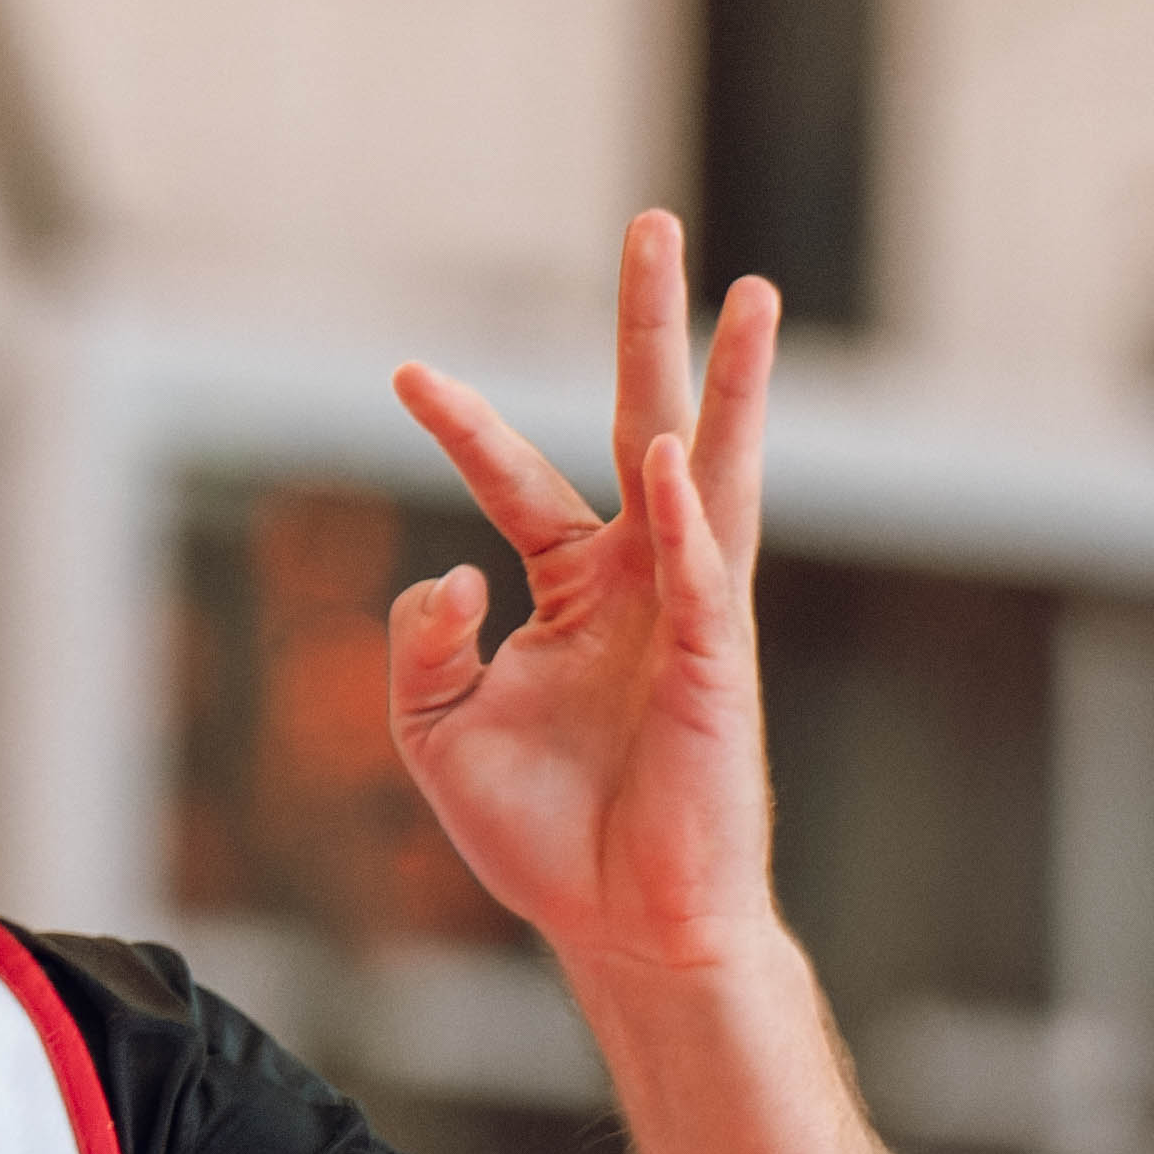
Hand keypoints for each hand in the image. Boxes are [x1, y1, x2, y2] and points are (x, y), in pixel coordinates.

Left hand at [386, 214, 780, 987]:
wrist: (619, 927)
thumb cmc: (542, 837)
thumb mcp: (433, 735)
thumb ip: (420, 645)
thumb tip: (447, 572)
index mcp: (573, 589)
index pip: (514, 477)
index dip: (462, 423)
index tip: (404, 371)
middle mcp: (639, 579)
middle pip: (642, 422)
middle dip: (647, 327)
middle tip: (653, 225)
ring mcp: (687, 614)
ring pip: (716, 471)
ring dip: (731, 384)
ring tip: (749, 293)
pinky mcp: (717, 669)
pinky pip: (706, 577)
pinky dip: (689, 518)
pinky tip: (676, 458)